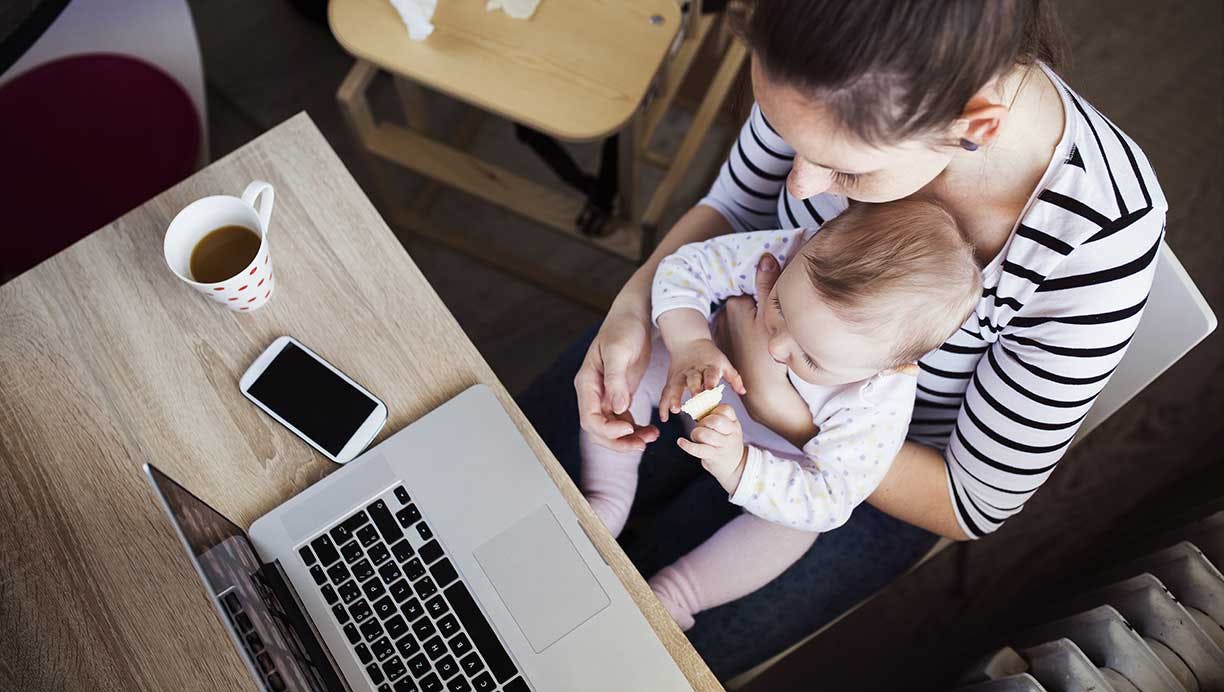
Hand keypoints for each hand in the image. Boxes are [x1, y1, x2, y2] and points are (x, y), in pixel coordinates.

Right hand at [574, 308, 659, 452]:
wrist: (633, 315)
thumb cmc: (624, 328)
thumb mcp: (619, 351)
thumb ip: (616, 380)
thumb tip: (617, 408)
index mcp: (587, 383)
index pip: (590, 419)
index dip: (608, 430)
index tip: (630, 429)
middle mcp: (593, 392)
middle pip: (598, 430)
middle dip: (619, 441)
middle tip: (643, 443)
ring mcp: (605, 395)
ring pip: (612, 428)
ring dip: (629, 438)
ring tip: (652, 437)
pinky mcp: (619, 394)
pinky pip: (622, 420)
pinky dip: (635, 429)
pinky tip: (651, 430)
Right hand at [659, 338, 744, 422]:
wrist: (689, 342)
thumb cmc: (710, 357)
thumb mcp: (724, 363)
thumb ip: (734, 378)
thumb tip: (743, 392)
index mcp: (709, 367)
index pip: (710, 374)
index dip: (710, 381)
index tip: (711, 390)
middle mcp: (694, 371)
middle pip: (692, 380)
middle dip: (693, 390)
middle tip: (695, 401)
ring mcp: (681, 375)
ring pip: (676, 386)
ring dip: (674, 397)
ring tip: (675, 409)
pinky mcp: (671, 380)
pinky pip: (666, 393)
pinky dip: (664, 405)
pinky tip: (664, 418)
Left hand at [676, 405, 746, 493]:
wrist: (735, 466)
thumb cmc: (726, 443)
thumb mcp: (728, 428)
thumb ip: (717, 417)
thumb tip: (697, 407)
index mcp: (734, 423)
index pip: (725, 409)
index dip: (713, 410)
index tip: (709, 416)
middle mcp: (732, 433)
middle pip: (715, 421)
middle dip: (703, 422)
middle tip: (701, 427)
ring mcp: (723, 446)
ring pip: (705, 434)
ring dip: (696, 433)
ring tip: (696, 437)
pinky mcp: (714, 456)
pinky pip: (698, 449)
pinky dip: (686, 445)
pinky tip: (681, 442)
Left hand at [715, 254, 817, 447]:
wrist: (762, 389)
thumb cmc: (770, 354)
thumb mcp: (773, 316)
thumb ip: (768, 284)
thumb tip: (765, 256)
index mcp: (735, 304)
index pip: (750, 289)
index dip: (764, 295)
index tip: (774, 305)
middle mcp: (723, 317)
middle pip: (743, 303)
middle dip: (754, 308)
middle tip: (770, 324)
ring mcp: (722, 333)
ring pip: (740, 320)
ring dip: (749, 323)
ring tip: (762, 338)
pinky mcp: (723, 349)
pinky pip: (735, 335)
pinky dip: (742, 338)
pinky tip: (753, 347)